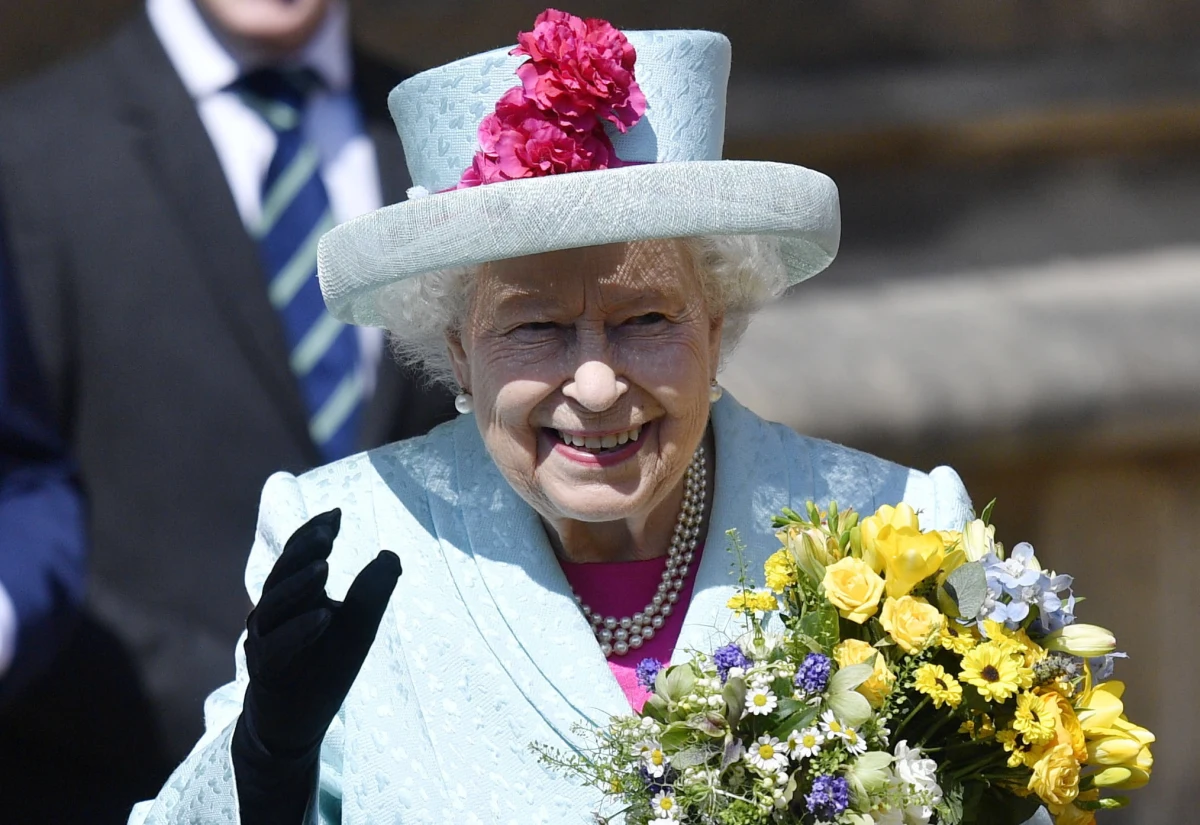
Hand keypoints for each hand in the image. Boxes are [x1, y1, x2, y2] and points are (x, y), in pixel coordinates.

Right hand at [232, 508, 399, 822]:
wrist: (295, 724)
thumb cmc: (323, 671)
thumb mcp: (356, 631)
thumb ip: (370, 594)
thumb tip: (390, 554)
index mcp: (293, 597)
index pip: (299, 557)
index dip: (314, 533)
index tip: (337, 513)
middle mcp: (272, 614)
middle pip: (284, 573)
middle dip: (304, 550)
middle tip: (328, 531)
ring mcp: (264, 642)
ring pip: (276, 606)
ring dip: (301, 585)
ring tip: (326, 566)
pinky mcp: (266, 672)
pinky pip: (278, 648)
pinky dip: (300, 631)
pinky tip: (324, 617)